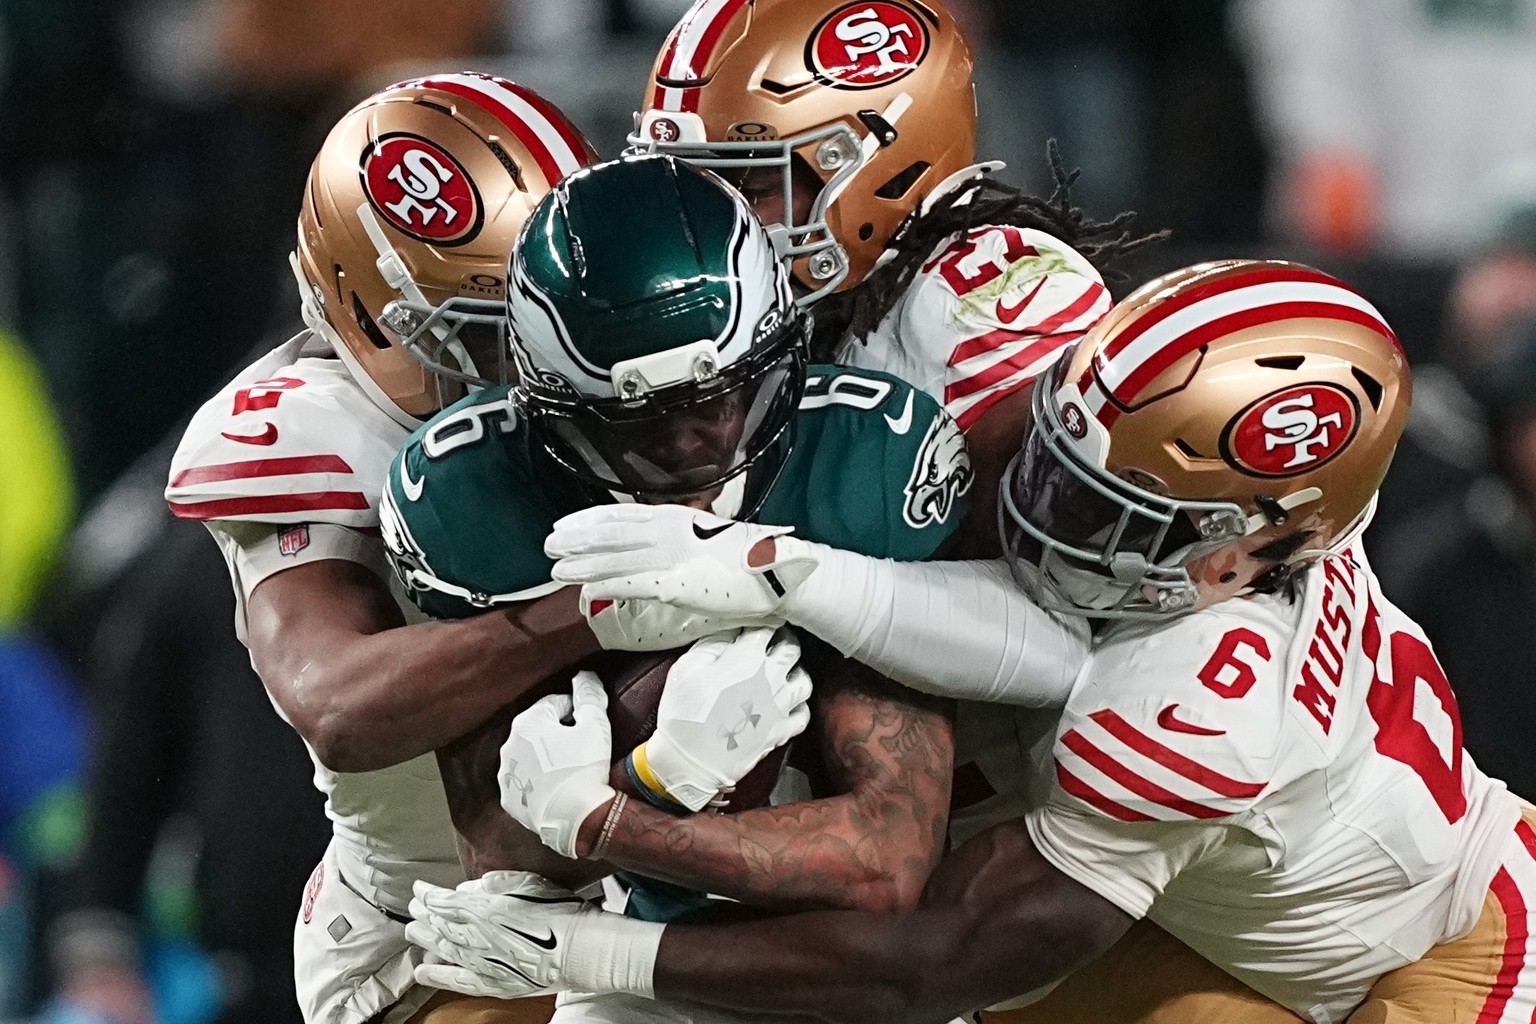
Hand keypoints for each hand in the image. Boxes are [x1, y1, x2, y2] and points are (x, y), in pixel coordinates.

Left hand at [407, 872, 587, 997]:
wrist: (582, 950)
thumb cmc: (562, 911)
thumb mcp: (530, 884)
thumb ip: (497, 883)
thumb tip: (469, 889)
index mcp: (485, 909)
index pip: (445, 901)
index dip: (428, 895)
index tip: (418, 888)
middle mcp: (477, 937)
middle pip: (441, 925)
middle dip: (425, 914)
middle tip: (414, 907)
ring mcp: (483, 962)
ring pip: (444, 950)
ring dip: (425, 939)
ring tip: (412, 932)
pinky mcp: (492, 982)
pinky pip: (457, 981)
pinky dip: (436, 976)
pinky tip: (422, 972)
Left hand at [499, 672, 615, 857]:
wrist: (576, 817)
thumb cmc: (585, 768)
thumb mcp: (595, 725)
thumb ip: (589, 695)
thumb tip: (585, 676)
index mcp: (528, 722)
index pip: (555, 704)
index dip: (576, 713)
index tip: (588, 727)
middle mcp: (510, 745)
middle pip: (540, 730)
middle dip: (558, 734)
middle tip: (581, 749)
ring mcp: (507, 774)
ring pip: (529, 756)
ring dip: (545, 758)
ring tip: (568, 770)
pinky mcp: (510, 798)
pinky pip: (525, 782)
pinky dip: (537, 782)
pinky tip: (555, 788)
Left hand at [547, 505, 819, 648]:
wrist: (781, 574)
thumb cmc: (747, 562)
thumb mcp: (705, 545)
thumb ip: (678, 545)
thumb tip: (655, 550)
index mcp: (677, 519)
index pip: (623, 515)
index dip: (590, 519)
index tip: (564, 522)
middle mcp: (671, 532)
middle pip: (612, 533)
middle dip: (577, 538)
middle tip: (547, 543)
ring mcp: (674, 557)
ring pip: (616, 557)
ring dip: (583, 562)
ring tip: (555, 566)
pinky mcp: (678, 583)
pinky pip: (634, 582)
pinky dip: (607, 584)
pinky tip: (585, 589)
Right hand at [639, 627, 812, 810]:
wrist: (690, 761)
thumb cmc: (684, 713)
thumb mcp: (686, 668)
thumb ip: (713, 643)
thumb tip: (731, 632)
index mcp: (748, 658)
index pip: (767, 627)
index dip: (763, 620)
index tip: (758, 622)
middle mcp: (771, 678)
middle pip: (792, 648)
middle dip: (783, 639)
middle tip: (772, 640)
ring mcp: (780, 706)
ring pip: (804, 679)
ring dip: (795, 671)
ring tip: (783, 671)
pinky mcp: (781, 731)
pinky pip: (803, 713)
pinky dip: (799, 705)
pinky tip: (788, 703)